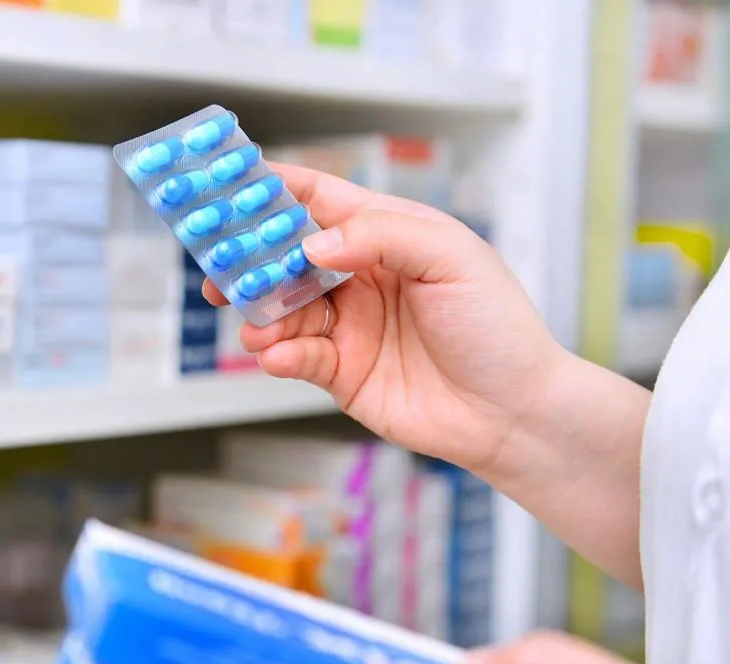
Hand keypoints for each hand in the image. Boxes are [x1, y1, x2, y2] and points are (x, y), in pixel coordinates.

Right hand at [203, 163, 565, 474]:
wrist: (512, 412)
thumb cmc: (496, 326)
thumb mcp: (451, 258)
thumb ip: (380, 235)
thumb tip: (312, 247)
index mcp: (386, 234)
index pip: (318, 200)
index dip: (273, 190)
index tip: (228, 185)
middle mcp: (359, 276)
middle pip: (285, 255)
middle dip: (248, 258)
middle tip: (218, 265)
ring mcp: (347, 325)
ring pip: (282, 308)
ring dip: (261, 313)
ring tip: (257, 325)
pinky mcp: (340, 372)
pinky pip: (296, 356)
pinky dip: (280, 354)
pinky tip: (279, 355)